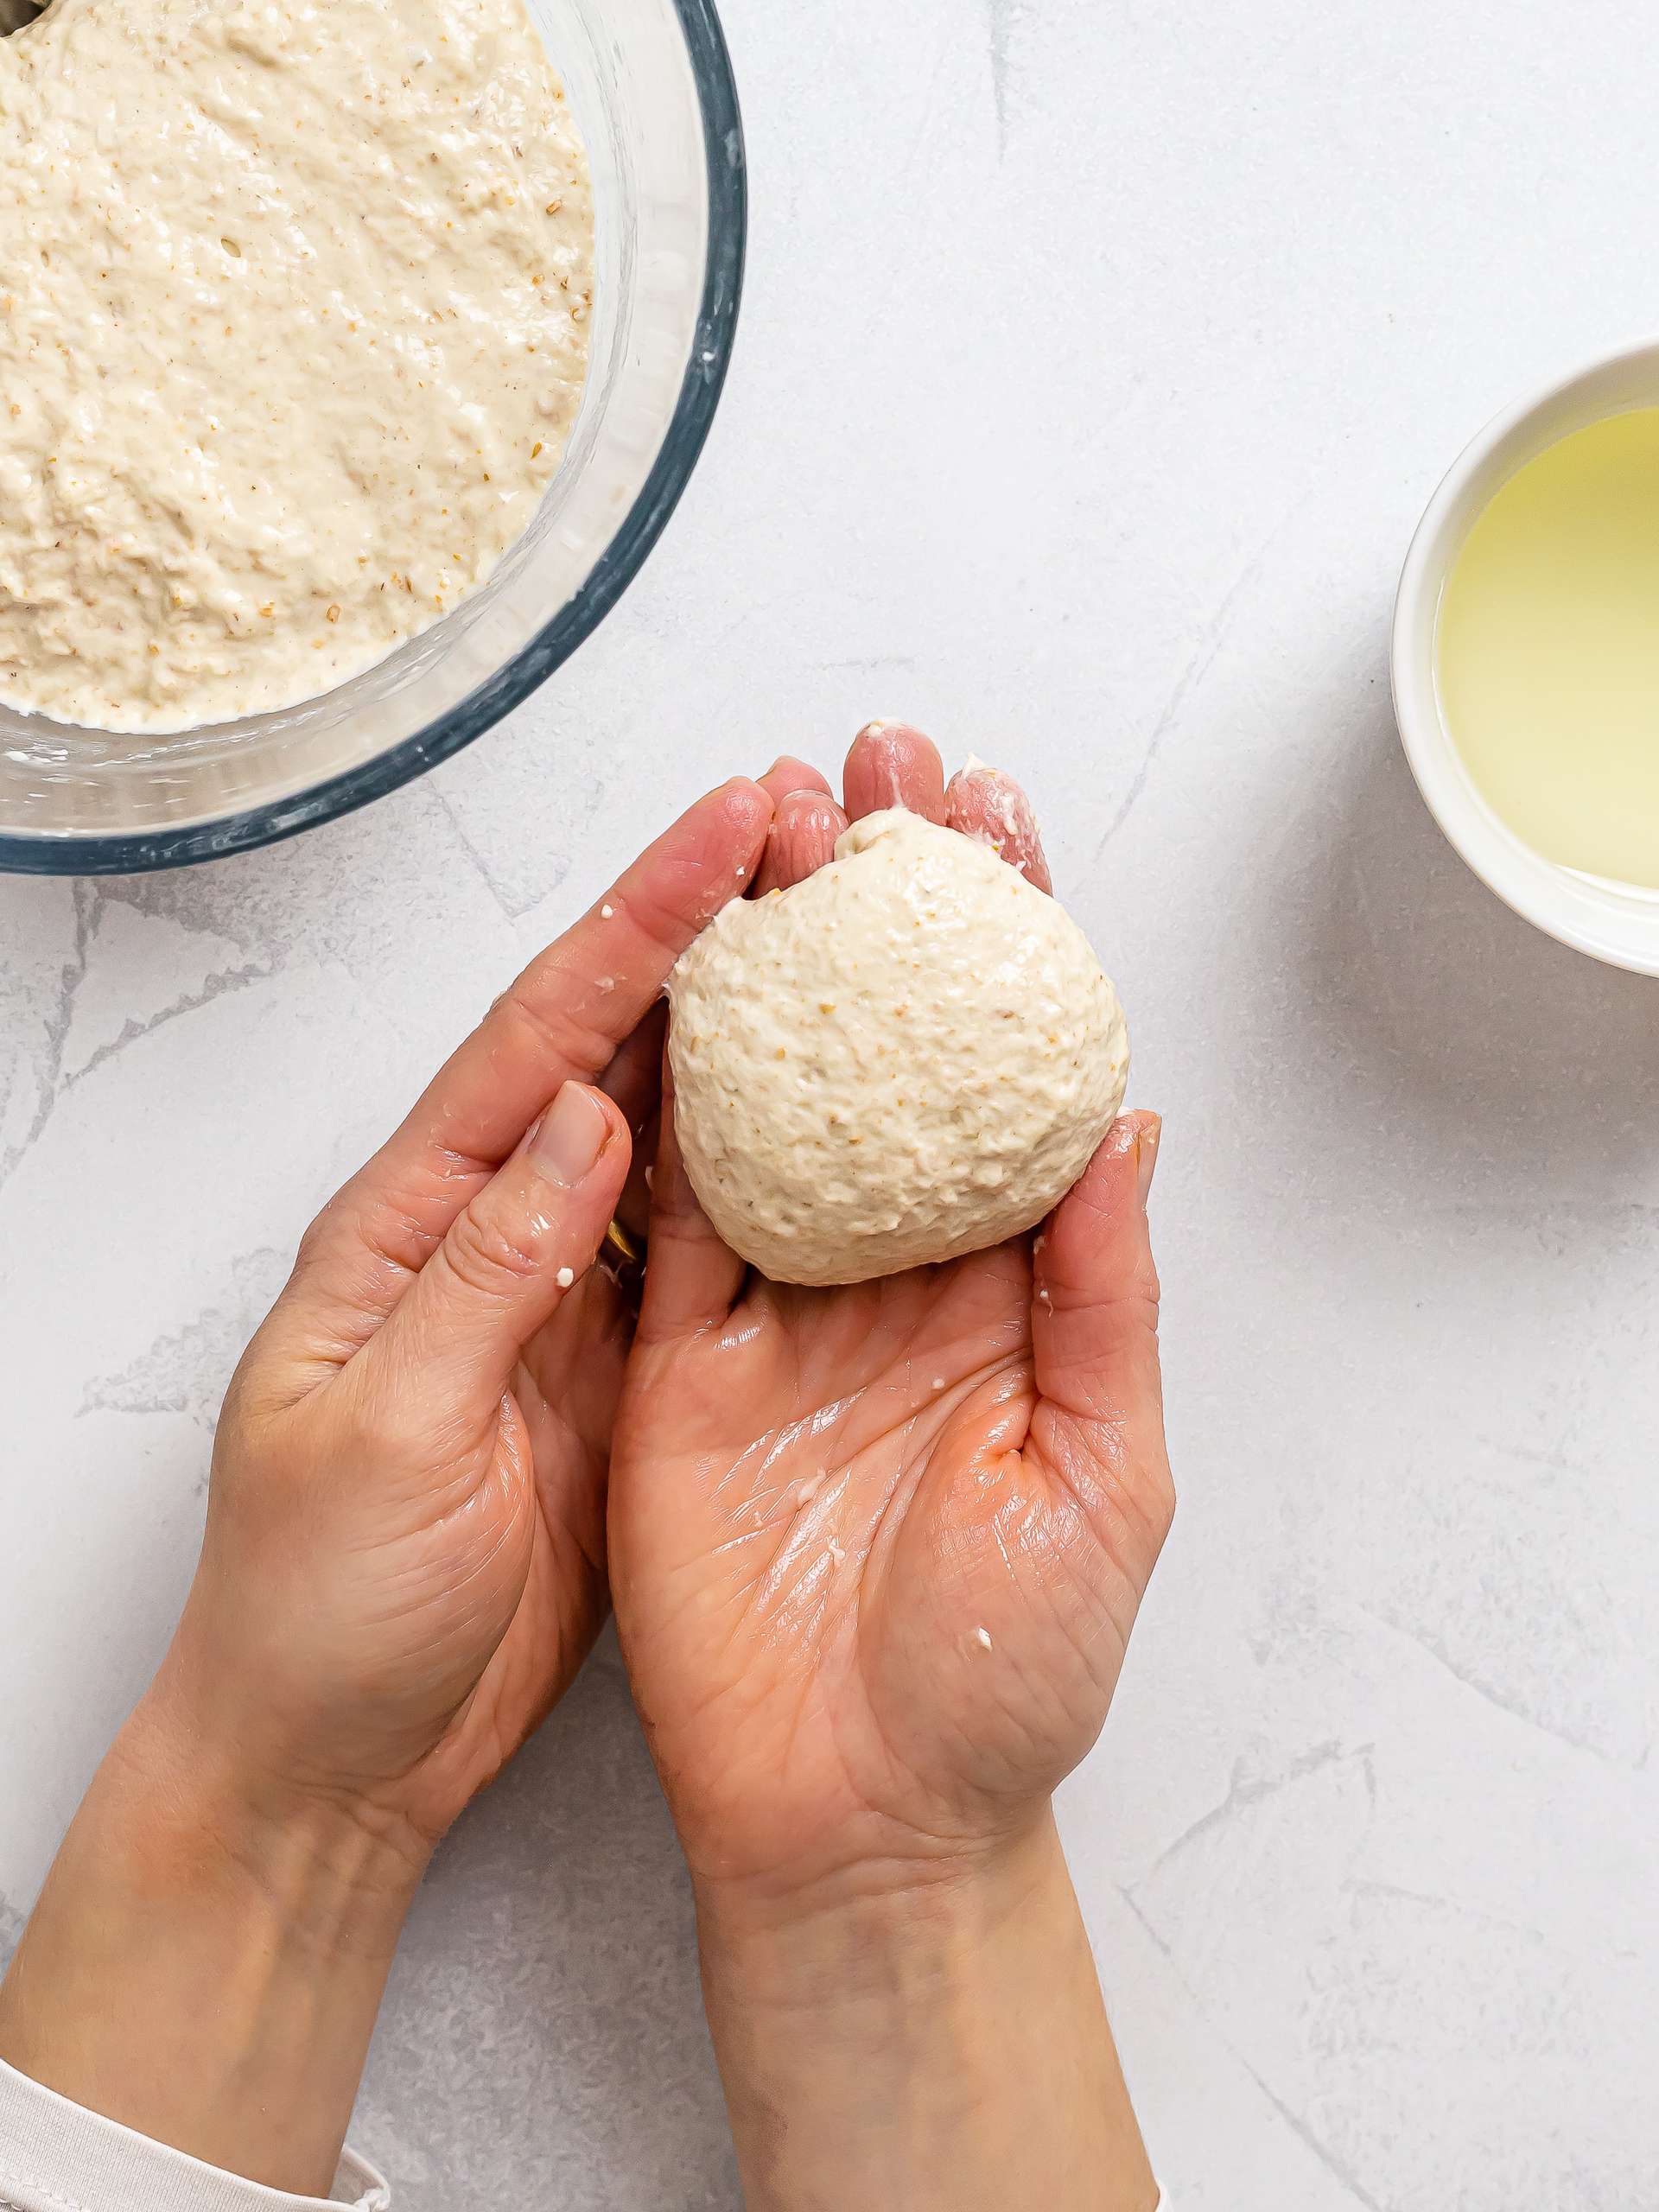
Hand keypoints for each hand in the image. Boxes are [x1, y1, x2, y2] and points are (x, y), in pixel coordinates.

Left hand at [0, 778, 773, 2193]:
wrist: (330, 1754)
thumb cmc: (317, 1606)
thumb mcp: (383, 1435)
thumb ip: (486, 1275)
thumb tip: (584, 1118)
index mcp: (407, 1226)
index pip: (532, 1044)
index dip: (634, 929)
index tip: (727, 834)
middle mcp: (489, 1232)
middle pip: (610, 1051)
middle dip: (709, 934)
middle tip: (812, 832)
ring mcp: (560, 1296)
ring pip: (677, 1132)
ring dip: (756, 1033)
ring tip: (852, 938)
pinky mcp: (621, 1367)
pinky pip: (711, 1244)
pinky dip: (778, 1171)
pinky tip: (853, 1123)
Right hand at [610, 729, 1169, 2210]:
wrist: (861, 1820)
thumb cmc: (1002, 1672)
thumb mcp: (1102, 1477)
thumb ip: (1103, 1297)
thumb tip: (1127, 1121)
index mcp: (1007, 1290)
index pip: (1007, 1081)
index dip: (1003, 946)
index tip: (990, 818)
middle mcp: (890, 1275)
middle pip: (881, 1055)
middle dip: (877, 907)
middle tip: (867, 768)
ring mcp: (775, 1313)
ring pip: (765, 1102)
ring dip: (763, 967)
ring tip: (758, 831)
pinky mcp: (673, 1365)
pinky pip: (665, 1214)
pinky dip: (660, 1104)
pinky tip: (666, 988)